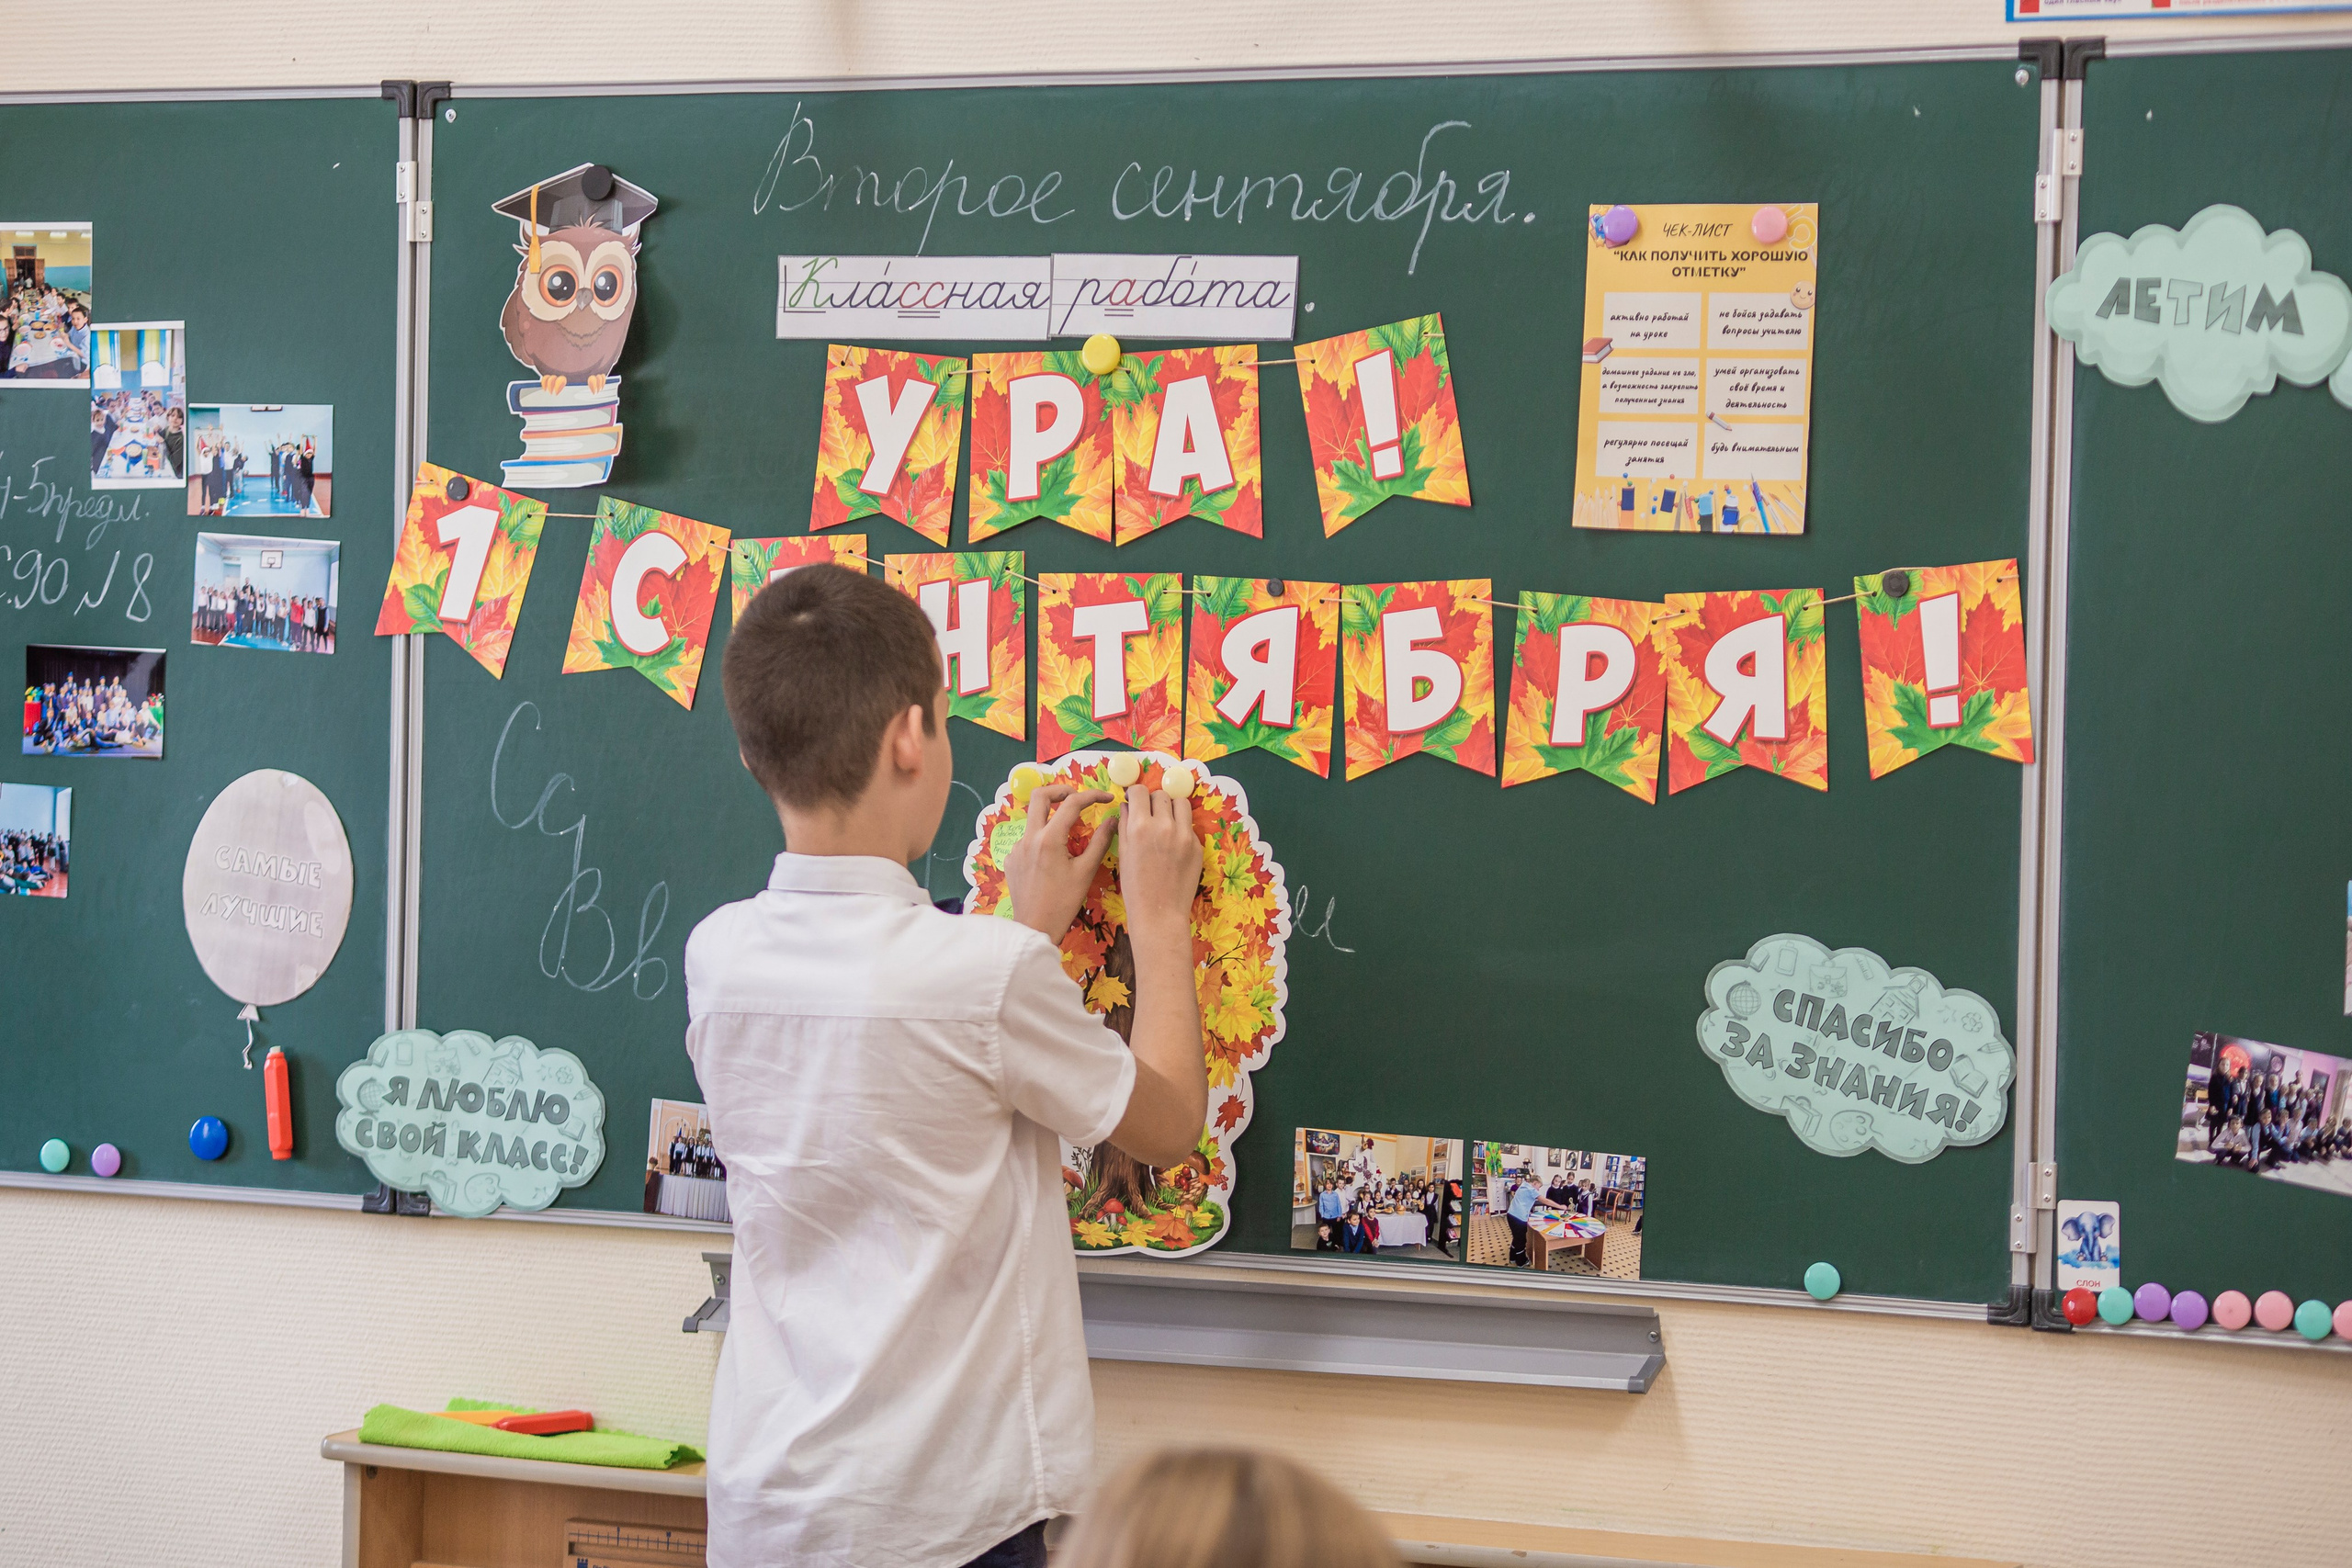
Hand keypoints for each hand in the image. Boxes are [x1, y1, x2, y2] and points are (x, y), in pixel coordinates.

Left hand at [1004, 783, 1112, 939]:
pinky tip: (1052, 858)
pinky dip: (1042, 839)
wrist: (1035, 928)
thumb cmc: (1064, 903)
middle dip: (1061, 790)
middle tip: (1078, 797)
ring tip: (1069, 833)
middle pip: (1040, 796)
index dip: (1093, 795)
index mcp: (1049, 839)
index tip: (1107, 798)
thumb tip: (1112, 820)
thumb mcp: (1086, 872)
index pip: (1072, 803)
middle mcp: (1029, 838)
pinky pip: (1027, 839)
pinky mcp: (1011, 859)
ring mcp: (1016, 848)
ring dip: (1051, 817)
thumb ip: (1100, 841)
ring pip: (1033, 819)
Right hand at [1116, 785, 1202, 946]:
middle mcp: (1164, 826)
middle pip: (1161, 795)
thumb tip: (1128, 805)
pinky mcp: (1197, 845)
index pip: (1141, 791)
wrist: (1159, 913)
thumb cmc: (1134, 886)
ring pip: (1181, 803)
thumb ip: (1125, 824)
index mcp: (1141, 826)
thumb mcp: (1123, 853)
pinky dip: (1180, 828)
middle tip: (1149, 813)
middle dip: (1153, 801)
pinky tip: (1173, 845)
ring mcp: (1184, 835)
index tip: (1135, 799)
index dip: (1136, 793)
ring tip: (1165, 822)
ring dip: (1171, 808)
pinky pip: (1189, 826)